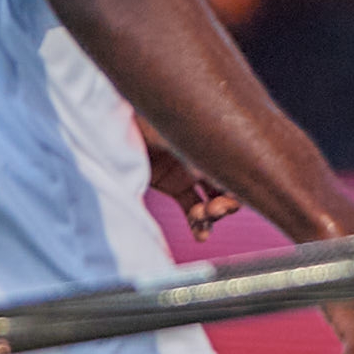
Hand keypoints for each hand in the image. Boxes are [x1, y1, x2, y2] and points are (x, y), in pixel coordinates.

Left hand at [141, 117, 238, 236]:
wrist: (111, 121)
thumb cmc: (145, 118)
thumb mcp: (175, 130)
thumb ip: (198, 146)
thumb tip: (220, 167)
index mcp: (211, 139)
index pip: (240, 166)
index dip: (242, 187)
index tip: (228, 198)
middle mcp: (205, 155)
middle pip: (230, 186)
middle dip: (227, 202)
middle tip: (213, 210)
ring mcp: (189, 171)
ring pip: (212, 199)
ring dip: (212, 215)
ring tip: (201, 219)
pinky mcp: (171, 183)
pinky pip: (191, 206)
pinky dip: (198, 223)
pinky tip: (200, 236)